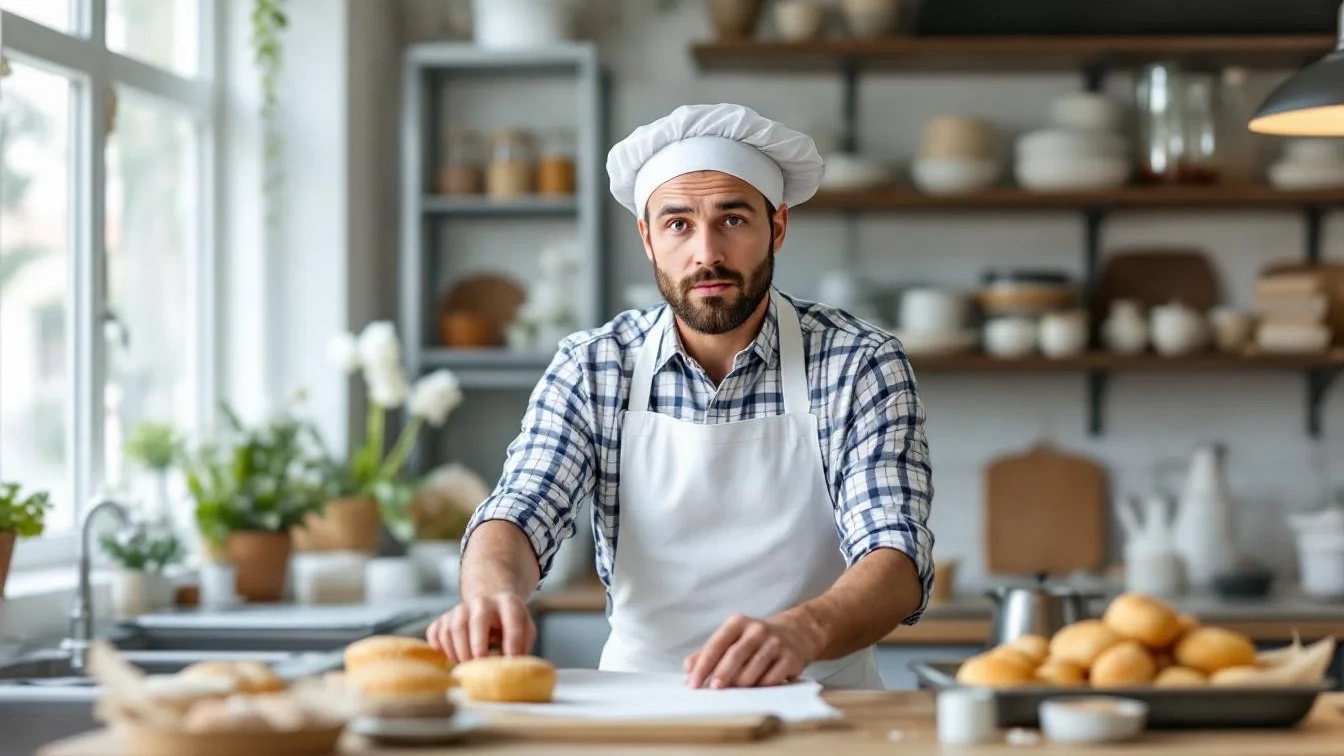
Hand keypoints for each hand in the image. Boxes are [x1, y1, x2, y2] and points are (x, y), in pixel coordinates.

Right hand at [426, 592, 535, 662]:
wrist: (489, 601)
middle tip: (479, 664)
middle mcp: (482, 602)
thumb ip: (522, 645)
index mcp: (507, 603)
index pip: (512, 621)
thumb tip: (513, 669)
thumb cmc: (509, 622)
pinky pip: (435, 631)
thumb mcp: (524, 628)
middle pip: (476, 621)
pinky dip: (439, 647)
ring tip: (466, 666)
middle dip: (477, 645)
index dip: (512, 642)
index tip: (510, 660)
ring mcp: (460, 608)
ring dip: (457, 652)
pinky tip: (448, 656)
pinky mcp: (444, 616)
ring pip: (452, 628)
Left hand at [684, 613, 818, 688]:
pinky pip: (772, 677)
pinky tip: (755, 690)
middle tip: (712, 689)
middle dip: (721, 674)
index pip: (716, 644)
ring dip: (741, 683)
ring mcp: (775, 643)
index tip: (693, 682)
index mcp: (737, 623)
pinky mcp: (790, 658)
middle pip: (735, 654)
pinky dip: (761, 687)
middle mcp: (757, 630)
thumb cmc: (755, 640)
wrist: (796, 632)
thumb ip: (708, 652)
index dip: (703, 664)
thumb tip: (688, 669)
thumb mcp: (732, 639)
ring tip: (734, 692)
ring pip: (754, 668)